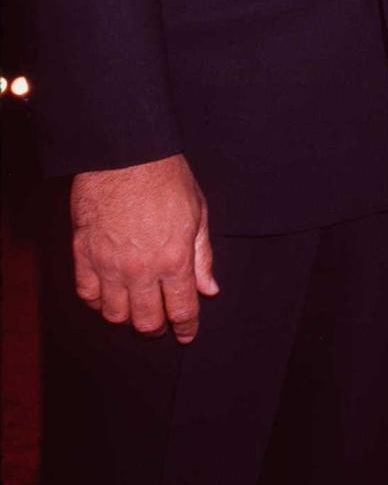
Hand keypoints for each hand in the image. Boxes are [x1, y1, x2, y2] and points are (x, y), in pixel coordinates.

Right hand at [71, 153, 217, 343]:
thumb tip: (208, 289)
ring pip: (115, 315)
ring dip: (127, 317)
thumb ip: (201, 256)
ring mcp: (108, 264)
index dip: (186, 327)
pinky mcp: (82, 254)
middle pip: (146, 321)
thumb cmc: (165, 177)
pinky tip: (107, 294)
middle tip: (160, 322)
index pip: (181, 310)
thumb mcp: (197, 213)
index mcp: (174, 260)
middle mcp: (141, 269)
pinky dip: (97, 301)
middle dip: (157, 328)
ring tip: (134, 308)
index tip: (187, 333)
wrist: (124, 152)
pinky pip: (87, 294)